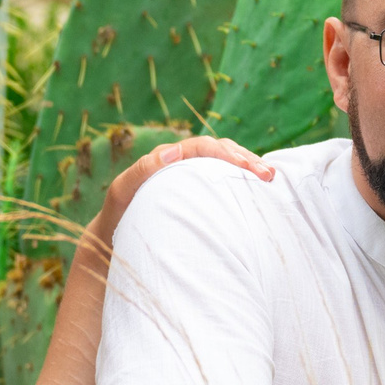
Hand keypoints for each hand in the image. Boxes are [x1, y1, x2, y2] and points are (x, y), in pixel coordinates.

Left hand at [88, 135, 275, 247]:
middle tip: (269, 175)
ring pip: (225, 166)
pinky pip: (222, 184)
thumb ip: (142, 170)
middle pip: (221, 152)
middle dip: (246, 159)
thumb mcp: (121, 192)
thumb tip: (175, 149)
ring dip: (248, 168)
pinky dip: (240, 183)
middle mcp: (182, 163)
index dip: (227, 154)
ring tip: (271, 179)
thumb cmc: (117, 215)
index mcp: (167, 158)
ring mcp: (191, 179)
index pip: (203, 147)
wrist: (113, 237)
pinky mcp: (198, 195)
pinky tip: (259, 192)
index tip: (248, 168)